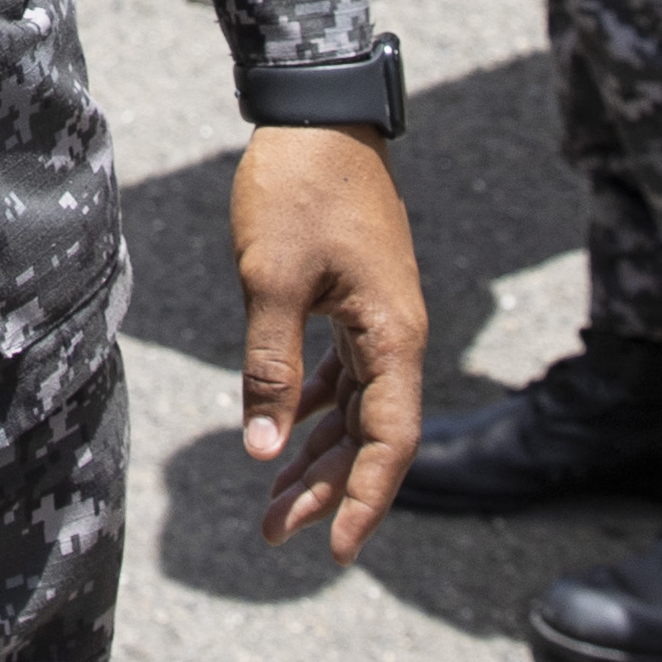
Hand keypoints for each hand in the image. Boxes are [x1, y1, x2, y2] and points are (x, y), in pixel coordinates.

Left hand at [234, 124, 424, 561]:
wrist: (317, 113)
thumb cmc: (297, 189)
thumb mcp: (271, 280)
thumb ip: (269, 367)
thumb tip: (263, 449)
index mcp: (392, 337)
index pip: (388, 442)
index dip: (363, 500)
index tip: (333, 549)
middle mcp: (397, 335)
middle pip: (371, 435)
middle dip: (327, 490)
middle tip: (275, 534)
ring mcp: (379, 316)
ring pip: (356, 408)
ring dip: (318, 453)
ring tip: (273, 500)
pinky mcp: (357, 298)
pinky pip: (344, 371)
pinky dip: (316, 404)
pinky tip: (286, 428)